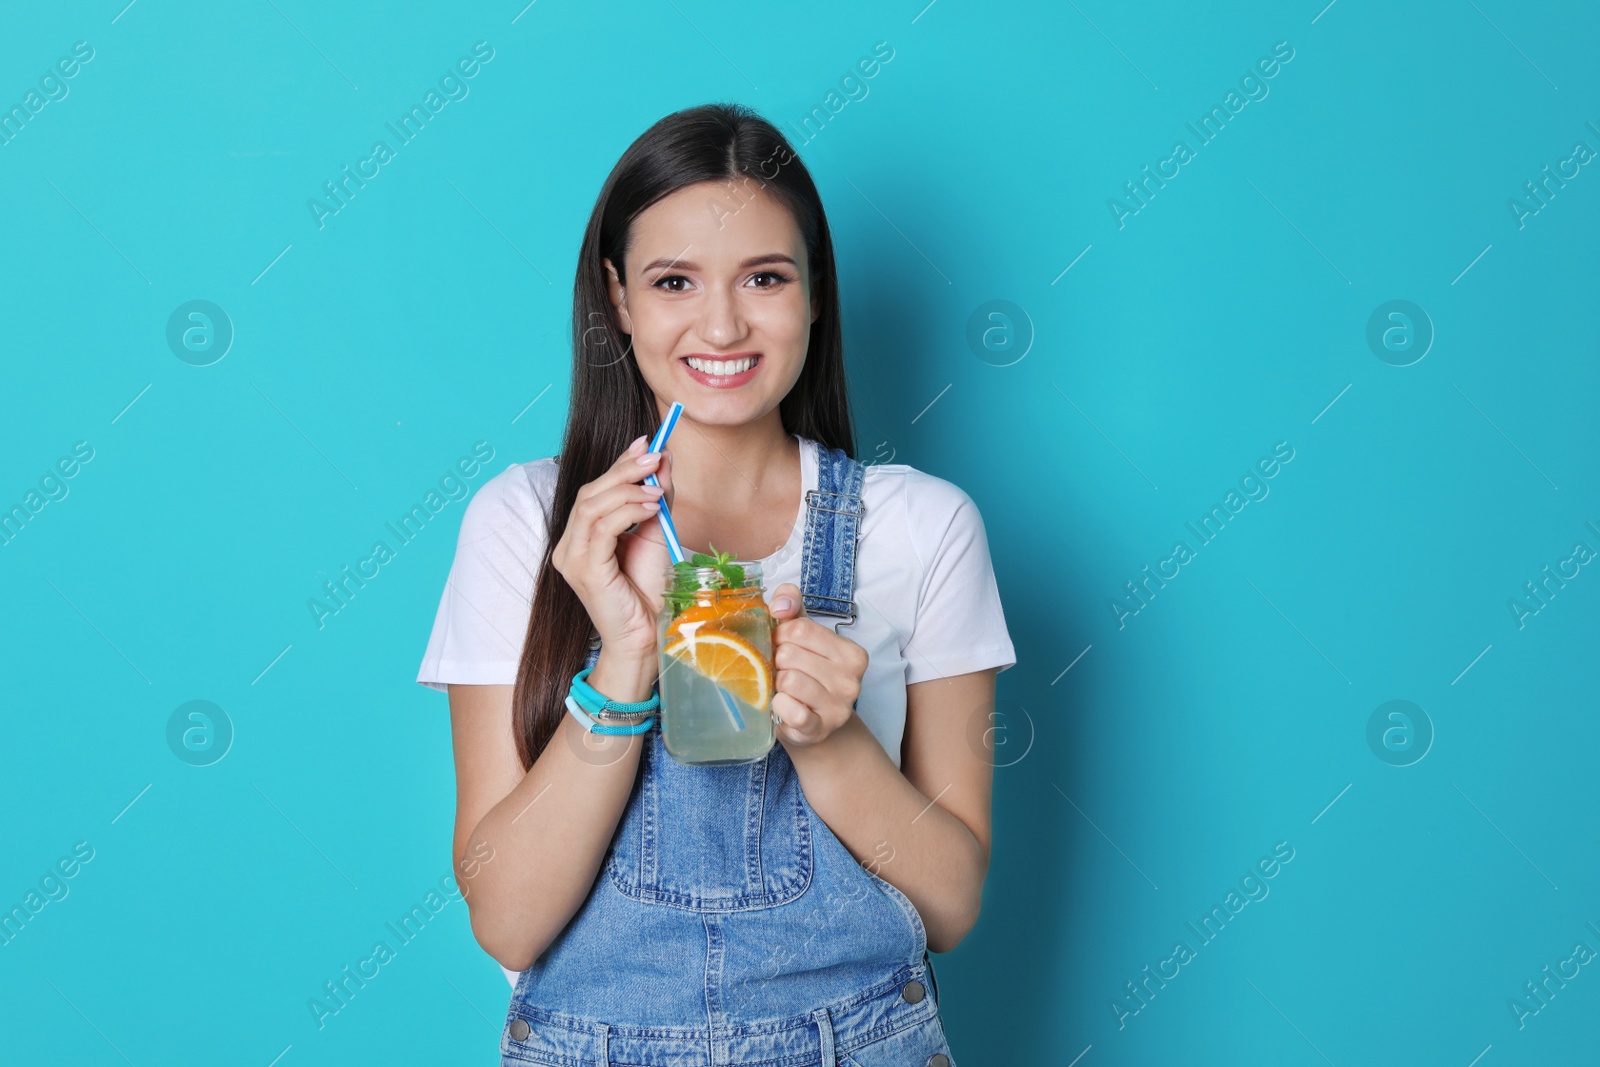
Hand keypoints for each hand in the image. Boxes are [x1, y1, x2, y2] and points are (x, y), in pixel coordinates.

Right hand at [550, 435, 675, 658]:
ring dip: (627, 488)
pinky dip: (628, 511)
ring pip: (591, 506)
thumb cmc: (648, 589)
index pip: (596, 490)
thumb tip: (664, 459)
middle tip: (654, 454)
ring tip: (657, 485)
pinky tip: (652, 506)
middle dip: (624, 469)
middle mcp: (569, 545)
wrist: (649, 634)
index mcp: (582, 536)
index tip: (647, 442)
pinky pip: (601, 529)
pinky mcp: (583, 570)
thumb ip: (656, 499)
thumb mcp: (655, 533)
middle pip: (590, 492)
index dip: (620, 463)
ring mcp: (572, 558)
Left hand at [767, 582, 867, 747]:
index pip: (800, 629)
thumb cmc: (807, 673)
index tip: (783, 646)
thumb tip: (780, 605)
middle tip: (785, 671)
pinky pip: (790, 710)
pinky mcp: (819, 729)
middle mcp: (851, 680)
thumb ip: (792, 606)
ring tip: (786, 688)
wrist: (814, 725)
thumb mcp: (803, 636)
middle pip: (790, 654)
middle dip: (778, 661)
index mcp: (852, 653)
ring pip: (788, 680)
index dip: (781, 636)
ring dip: (777, 684)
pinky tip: (783, 705)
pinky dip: (779, 705)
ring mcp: (838, 707)